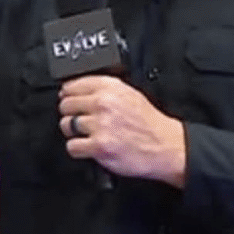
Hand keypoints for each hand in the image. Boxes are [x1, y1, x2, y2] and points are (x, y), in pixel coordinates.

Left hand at [58, 75, 186, 186]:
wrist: (167, 146)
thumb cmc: (150, 123)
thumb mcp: (130, 94)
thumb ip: (104, 90)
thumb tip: (74, 89)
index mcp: (111, 88)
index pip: (72, 85)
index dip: (68, 94)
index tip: (68, 99)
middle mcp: (104, 103)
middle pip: (66, 105)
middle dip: (71, 113)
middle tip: (81, 120)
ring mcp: (101, 125)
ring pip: (66, 125)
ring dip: (74, 132)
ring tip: (88, 134)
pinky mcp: (99, 146)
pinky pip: (72, 146)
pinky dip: (78, 149)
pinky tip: (90, 146)